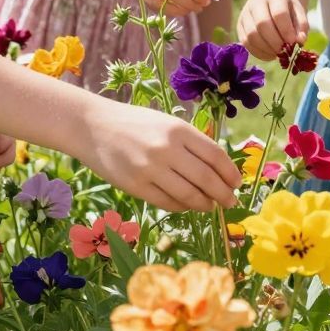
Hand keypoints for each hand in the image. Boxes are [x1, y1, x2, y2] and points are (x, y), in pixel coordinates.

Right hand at [82, 103, 240, 210]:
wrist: (93, 127)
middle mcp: (166, 149)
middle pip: (206, 179)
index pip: (216, 156)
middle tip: (230, 202)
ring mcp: (150, 169)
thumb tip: (220, 171)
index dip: (230, 173)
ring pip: (188, 195)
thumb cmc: (135, 124)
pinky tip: (186, 205)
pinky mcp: (135, 186)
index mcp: (179, 130)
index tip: (236, 183)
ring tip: (209, 206)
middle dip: (223, 194)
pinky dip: (181, 207)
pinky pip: (167, 202)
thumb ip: (191, 143)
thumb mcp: (167, 123)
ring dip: (204, 204)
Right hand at [238, 0, 307, 59]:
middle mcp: (256, 3)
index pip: (279, 14)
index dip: (286, 30)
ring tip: (278, 54)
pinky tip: (270, 54)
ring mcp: (245, 14)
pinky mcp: (239, 25)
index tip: (293, 42)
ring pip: (251, 35)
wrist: (271, 0)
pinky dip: (258, 52)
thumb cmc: (288, 10)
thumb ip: (302, 26)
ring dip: (266, 49)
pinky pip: (245, 42)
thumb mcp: (299, 13)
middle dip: (275, 42)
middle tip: (285, 51)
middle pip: (262, 24)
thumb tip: (299, 41)